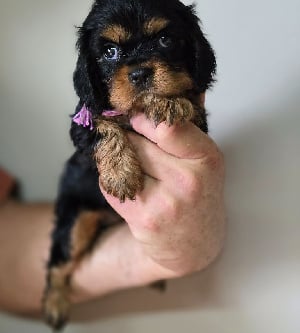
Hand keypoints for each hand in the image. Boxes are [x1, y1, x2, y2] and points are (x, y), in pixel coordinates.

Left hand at [100, 114, 225, 277]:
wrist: (193, 245)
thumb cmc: (197, 194)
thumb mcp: (204, 159)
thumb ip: (186, 127)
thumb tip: (170, 87)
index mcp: (206, 159)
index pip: (165, 126)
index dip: (144, 119)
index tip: (136, 118)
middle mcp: (188, 181)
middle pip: (136, 142)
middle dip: (129, 138)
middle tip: (130, 141)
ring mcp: (165, 203)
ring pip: (120, 161)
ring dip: (119, 158)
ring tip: (132, 165)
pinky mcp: (143, 219)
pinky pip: (110, 183)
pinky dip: (113, 179)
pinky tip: (129, 185)